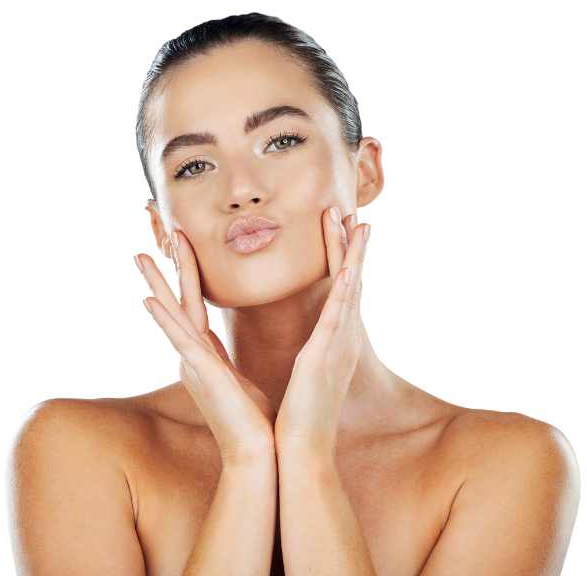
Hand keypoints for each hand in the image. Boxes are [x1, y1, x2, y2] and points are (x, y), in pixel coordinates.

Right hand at [134, 229, 275, 466]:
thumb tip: (222, 350)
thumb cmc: (252, 418)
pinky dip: (164, 320)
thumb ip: (224, 361)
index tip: (183, 251)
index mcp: (205, 355)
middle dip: (166, 272)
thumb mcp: (238, 379)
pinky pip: (181, 341)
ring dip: (158, 284)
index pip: (195, 307)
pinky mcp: (203, 375)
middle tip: (153, 241)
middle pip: (178, 304)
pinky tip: (148, 300)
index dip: (188, 278)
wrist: (258, 452)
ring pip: (175, 315)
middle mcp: (194, 356)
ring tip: (140, 256)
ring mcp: (195, 364)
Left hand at [274, 206, 369, 457]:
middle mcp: (343, 335)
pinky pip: (337, 316)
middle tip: (351, 210)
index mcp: (335, 336)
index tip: (340, 228)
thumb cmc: (301, 410)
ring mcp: (338, 344)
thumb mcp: (307, 369)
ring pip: (348, 288)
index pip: (340, 287)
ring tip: (355, 222)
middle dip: (350, 244)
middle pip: (349, 279)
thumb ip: (312, 348)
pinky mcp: (325, 355)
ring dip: (351, 254)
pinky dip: (344, 290)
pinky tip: (349, 267)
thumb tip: (310, 338)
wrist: (302, 446)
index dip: (342, 256)